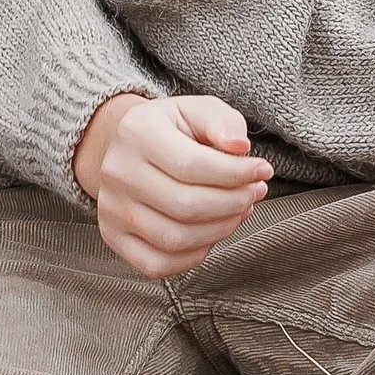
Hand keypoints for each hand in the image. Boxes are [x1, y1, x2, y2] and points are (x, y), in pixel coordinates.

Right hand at [74, 93, 270, 280]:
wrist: (129, 147)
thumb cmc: (171, 130)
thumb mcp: (198, 109)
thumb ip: (223, 122)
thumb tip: (240, 147)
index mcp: (137, 131)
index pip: (192, 164)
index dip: (236, 174)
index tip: (262, 172)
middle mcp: (117, 171)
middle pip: (186, 205)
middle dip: (233, 203)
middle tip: (253, 194)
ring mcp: (111, 208)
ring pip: (175, 238)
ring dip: (220, 230)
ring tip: (238, 212)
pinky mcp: (112, 236)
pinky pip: (157, 264)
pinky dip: (192, 257)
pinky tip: (210, 236)